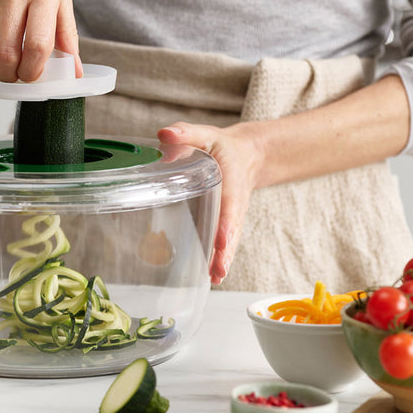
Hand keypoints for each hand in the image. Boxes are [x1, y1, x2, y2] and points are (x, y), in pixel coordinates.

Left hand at [157, 121, 263, 284]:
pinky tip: (211, 277)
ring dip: (223, 260)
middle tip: (218, 271)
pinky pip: (226, 243)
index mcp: (230, 182)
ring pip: (230, 242)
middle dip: (225, 252)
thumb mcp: (205, 135)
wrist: (247, 155)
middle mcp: (234, 204)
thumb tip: (164, 134)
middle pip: (231, 231)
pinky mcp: (227, 224)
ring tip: (215, 279)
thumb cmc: (221, 145)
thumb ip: (186, 133)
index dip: (226, 224)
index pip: (229, 206)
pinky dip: (221, 259)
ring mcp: (232, 217)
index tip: (222, 239)